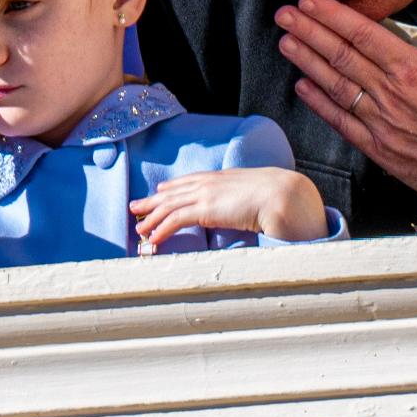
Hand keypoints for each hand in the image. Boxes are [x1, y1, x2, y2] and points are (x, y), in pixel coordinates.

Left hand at [130, 168, 326, 243]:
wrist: (279, 194)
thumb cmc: (274, 194)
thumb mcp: (254, 190)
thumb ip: (242, 195)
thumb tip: (245, 203)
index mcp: (219, 177)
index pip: (188, 181)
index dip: (171, 187)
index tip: (159, 191)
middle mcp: (207, 183)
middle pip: (172, 193)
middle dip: (152, 201)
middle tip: (136, 207)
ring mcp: (204, 195)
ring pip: (169, 206)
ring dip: (152, 218)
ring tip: (140, 229)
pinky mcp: (204, 209)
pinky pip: (175, 220)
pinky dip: (162, 229)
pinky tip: (154, 238)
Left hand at [274, 0, 416, 216]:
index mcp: (415, 69)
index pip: (363, 34)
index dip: (332, 16)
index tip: (309, 2)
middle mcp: (392, 94)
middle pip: (341, 56)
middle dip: (308, 32)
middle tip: (283, 15)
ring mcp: (382, 123)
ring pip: (335, 86)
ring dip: (306, 62)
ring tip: (285, 42)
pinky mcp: (379, 149)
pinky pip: (341, 122)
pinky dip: (319, 103)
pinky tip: (301, 86)